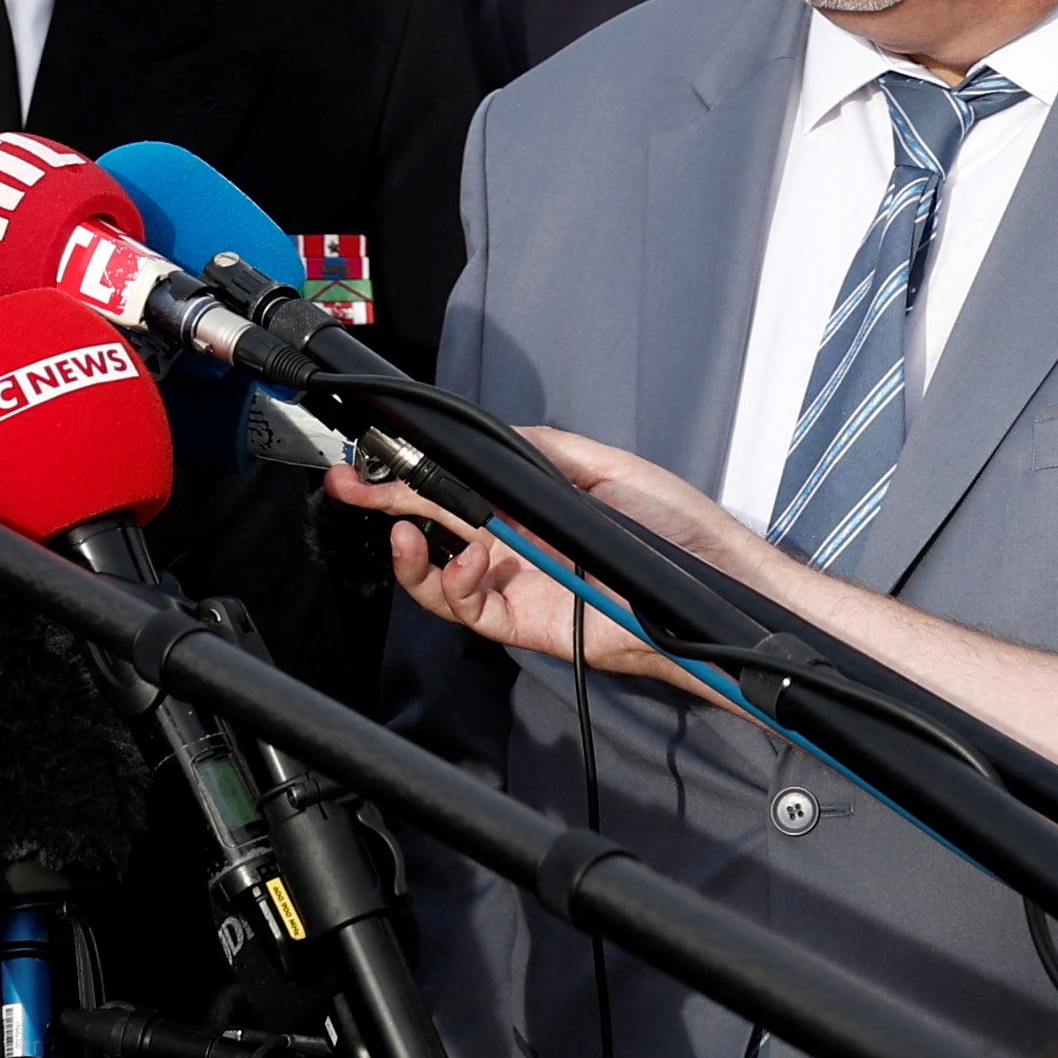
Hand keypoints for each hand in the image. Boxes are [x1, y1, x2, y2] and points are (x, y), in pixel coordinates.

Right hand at [342, 419, 749, 689]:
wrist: (709, 586)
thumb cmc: (671, 528)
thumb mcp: (605, 468)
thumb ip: (542, 452)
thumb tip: (486, 437)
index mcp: (528, 502)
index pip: (458, 482)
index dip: (413, 469)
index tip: (379, 452)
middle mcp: (513, 541)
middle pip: (434, 519)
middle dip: (385, 501)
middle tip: (348, 483)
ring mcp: (515, 582)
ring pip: (438, 573)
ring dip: (412, 552)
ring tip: (406, 530)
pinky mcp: (523, 620)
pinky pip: (469, 607)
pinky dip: (455, 583)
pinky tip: (469, 562)